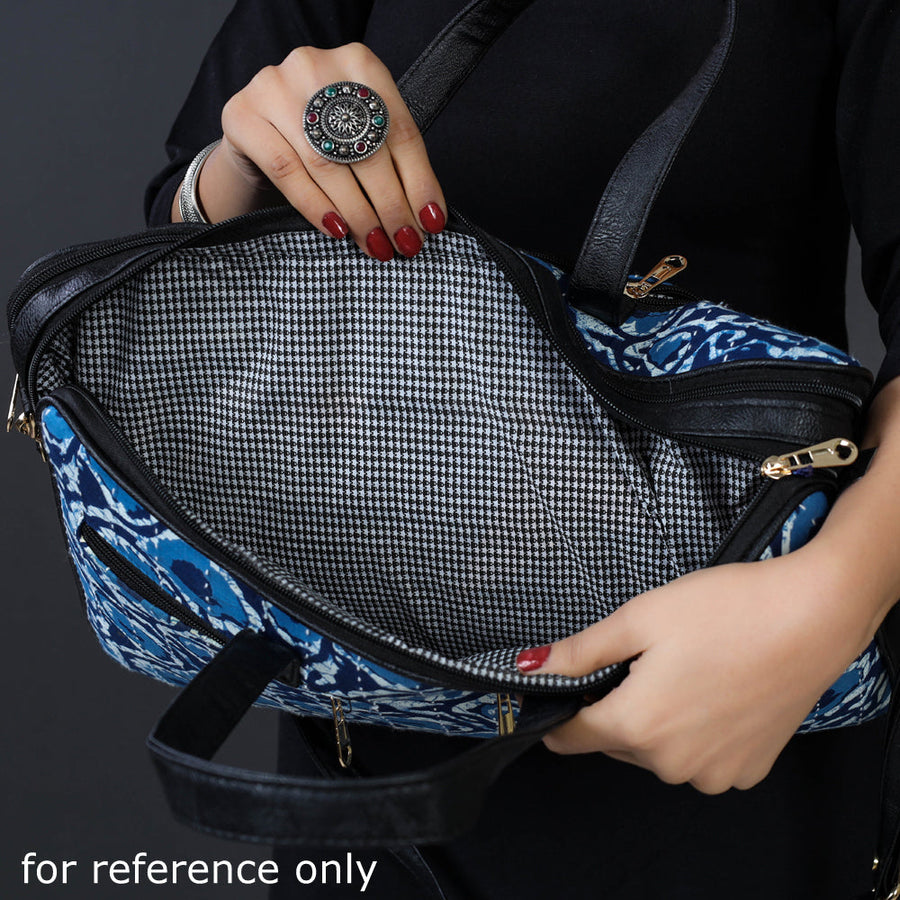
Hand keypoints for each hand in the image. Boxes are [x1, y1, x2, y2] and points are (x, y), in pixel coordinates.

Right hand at [176, 43, 445, 259]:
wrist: (256, 132)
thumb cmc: (319, 136)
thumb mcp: (359, 135)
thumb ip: (391, 160)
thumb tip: (427, 216)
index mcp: (359, 64)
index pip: (401, 132)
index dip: (420, 182)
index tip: (432, 222)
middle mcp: (316, 66)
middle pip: (366, 150)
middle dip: (391, 205)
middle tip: (405, 242)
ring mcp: (274, 87)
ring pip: (328, 164)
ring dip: (358, 214)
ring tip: (375, 244)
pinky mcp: (243, 116)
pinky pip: (288, 172)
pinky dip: (316, 207)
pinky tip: (337, 231)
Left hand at [517, 550, 876, 793]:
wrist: (811, 617)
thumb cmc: (725, 610)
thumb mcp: (639, 618)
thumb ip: (580, 651)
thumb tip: (530, 667)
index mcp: (636, 725)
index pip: (570, 737)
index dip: (560, 710)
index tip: (566, 687)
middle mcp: (671, 763)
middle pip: (614, 741)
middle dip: (615, 705)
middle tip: (644, 660)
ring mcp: (713, 773)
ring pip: (657, 752)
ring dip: (656, 721)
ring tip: (685, 670)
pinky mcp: (746, 770)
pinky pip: (699, 758)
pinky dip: (696, 732)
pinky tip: (715, 691)